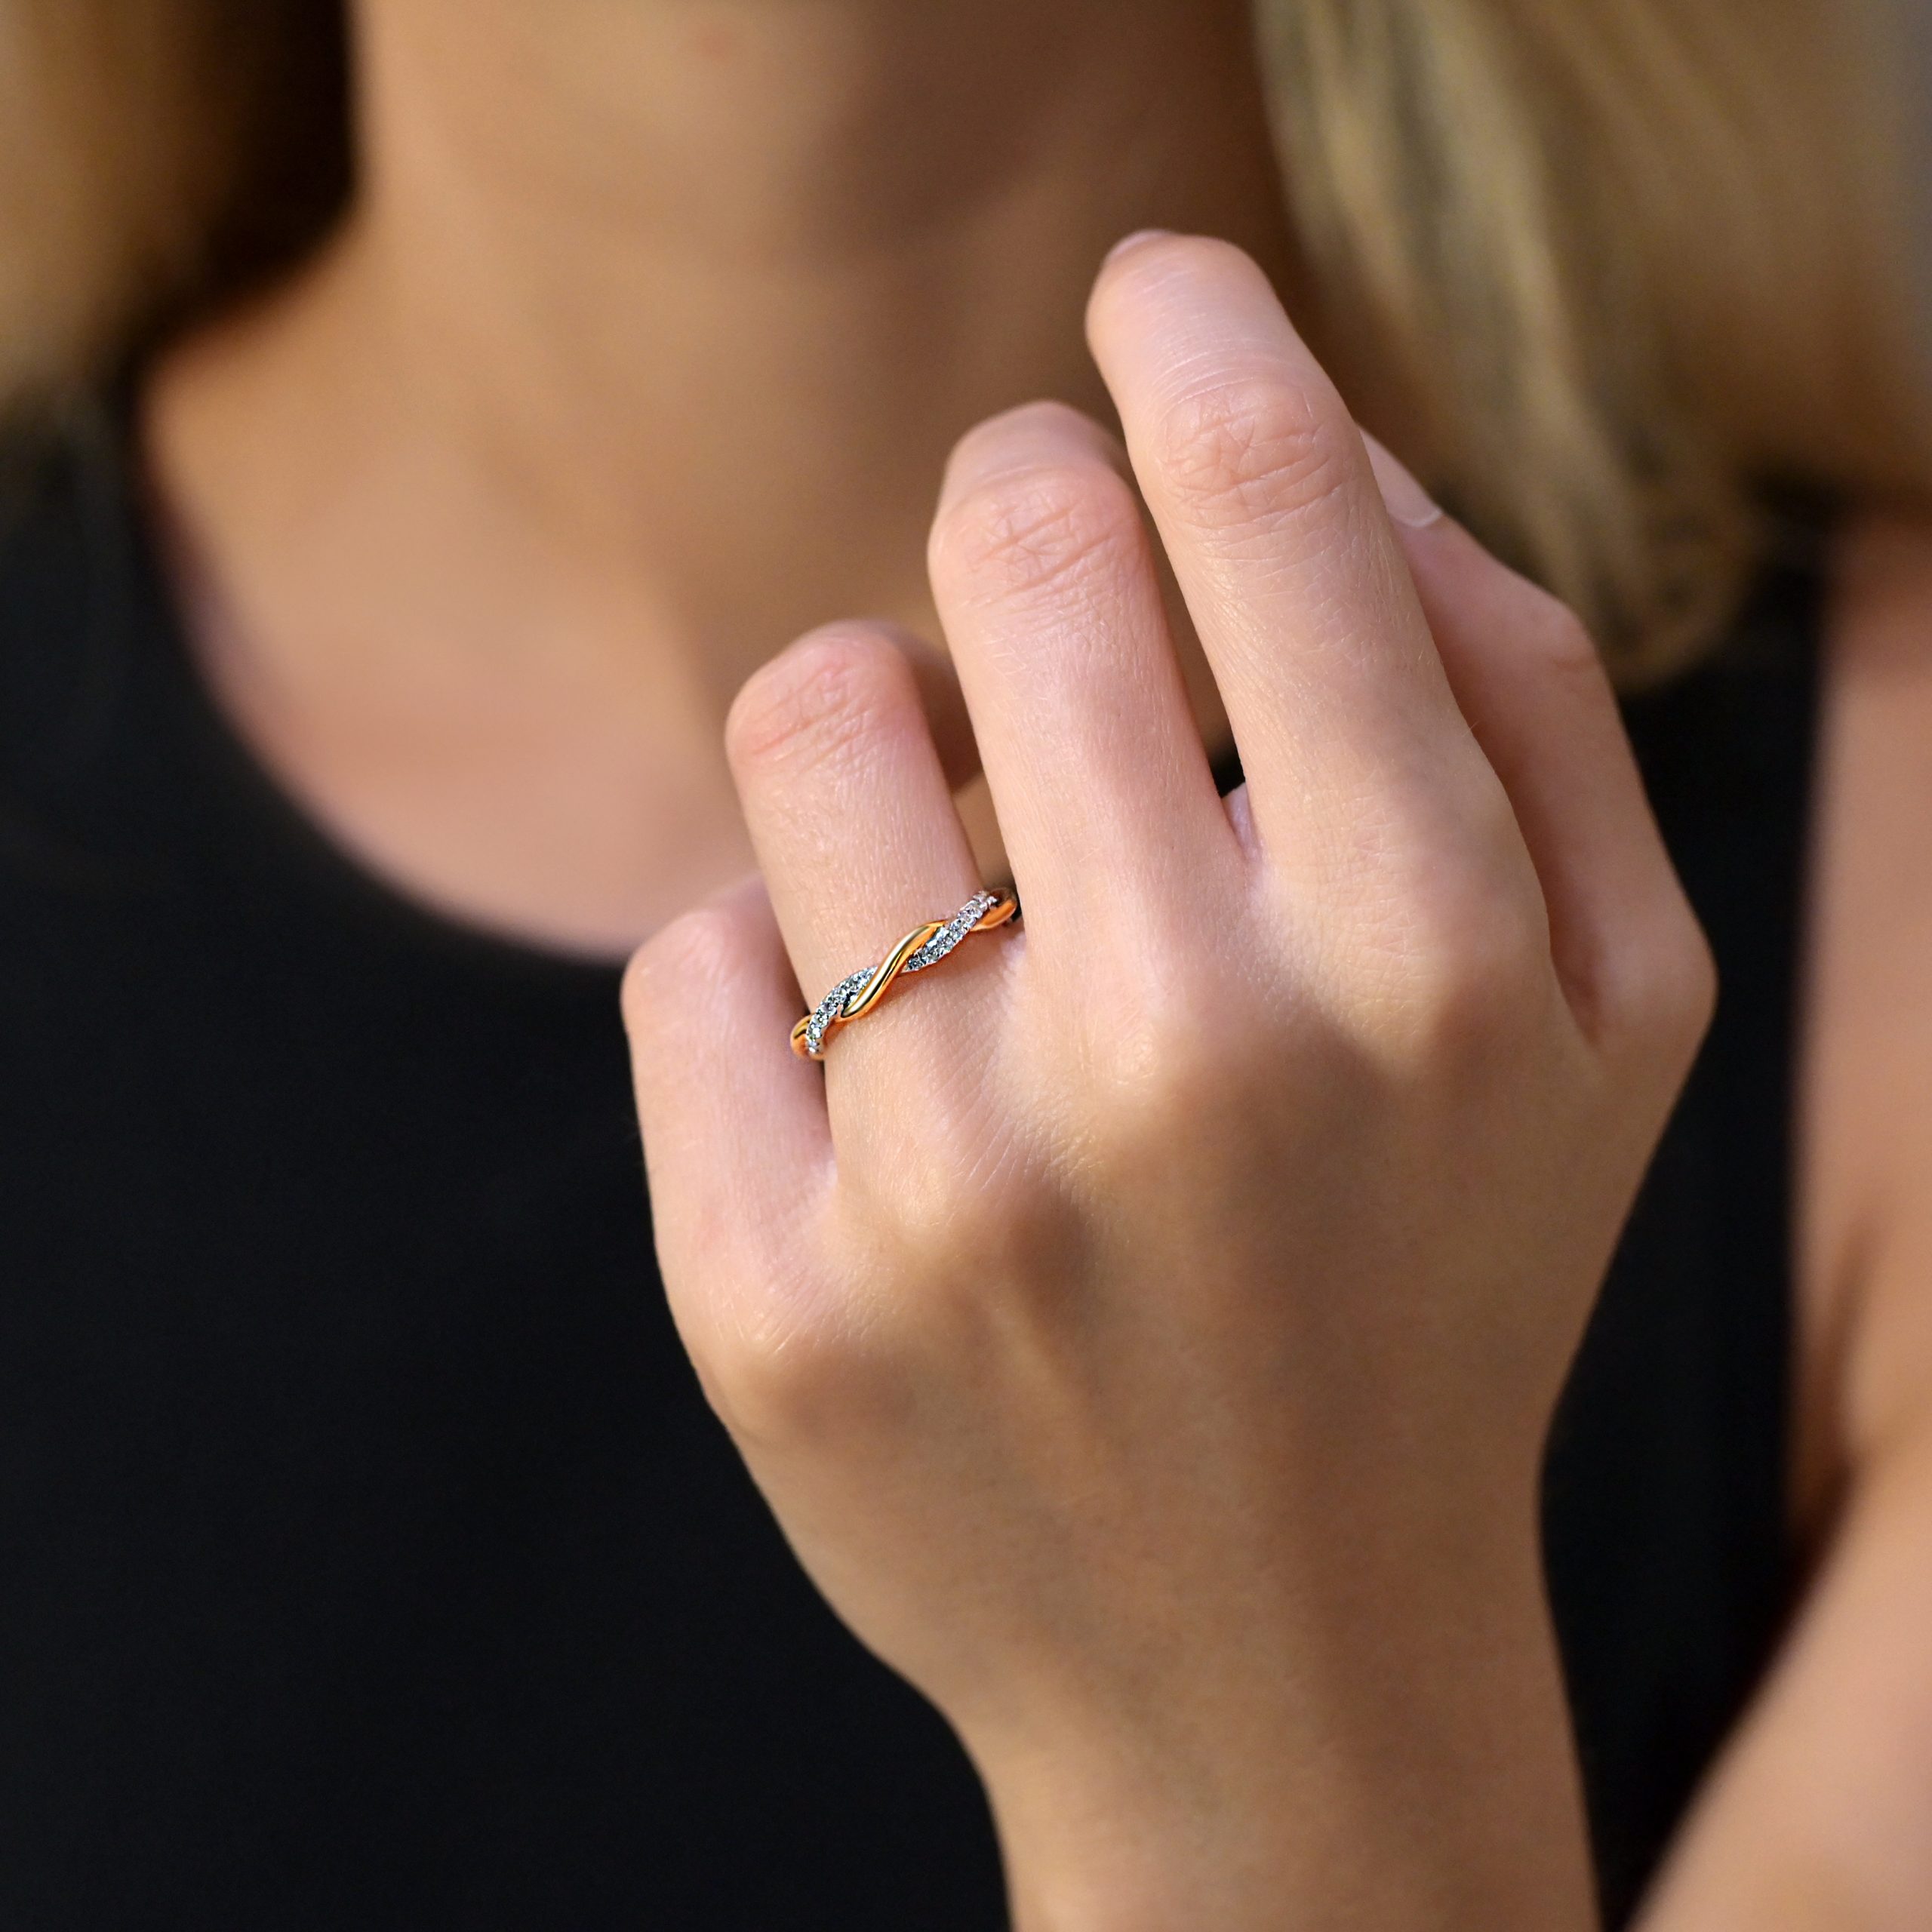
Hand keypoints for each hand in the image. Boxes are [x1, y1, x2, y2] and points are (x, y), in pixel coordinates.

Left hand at [623, 234, 1710, 1929]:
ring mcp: (946, 1188)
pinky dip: (783, 970)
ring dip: (890, 734)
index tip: (1155, 298)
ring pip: (809, 713)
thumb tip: (1320, 450)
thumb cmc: (1444, 1275)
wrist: (1266, 1657)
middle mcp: (1181, 1057)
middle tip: (1051, 576)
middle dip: (1026, 502)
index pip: (1264, 494)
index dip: (1193, 333)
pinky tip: (891, 1089)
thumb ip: (1520, 686)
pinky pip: (691, 951)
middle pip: (1004, 534)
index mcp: (1425, 958)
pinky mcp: (763, 1296)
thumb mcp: (1612, 1004)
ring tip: (977, 868)